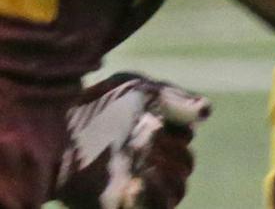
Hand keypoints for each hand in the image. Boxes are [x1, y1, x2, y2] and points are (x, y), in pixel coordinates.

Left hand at [52, 73, 208, 208]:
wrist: (55, 128)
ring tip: (141, 157)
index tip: (155, 117)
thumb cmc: (93, 105)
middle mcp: (147, 163)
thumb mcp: (138, 90)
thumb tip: (207, 113)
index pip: (185, 143)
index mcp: (154, 138)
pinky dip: (149, 198)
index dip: (178, 131)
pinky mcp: (118, 203)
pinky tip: (136, 181)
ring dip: (165, 173)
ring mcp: (135, 185)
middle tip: (142, 134)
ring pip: (176, 190)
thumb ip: (176, 100)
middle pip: (185, 167)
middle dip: (170, 150)